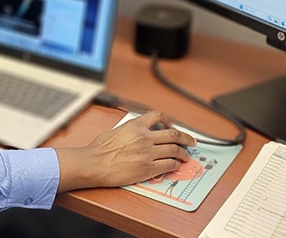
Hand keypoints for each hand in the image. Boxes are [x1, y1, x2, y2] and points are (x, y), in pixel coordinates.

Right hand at [54, 111, 195, 192]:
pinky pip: (169, 165)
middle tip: (191, 141)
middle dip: (186, 138)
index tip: (172, 126)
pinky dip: (175, 165)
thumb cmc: (100, 150)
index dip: (168, 121)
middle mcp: (144, 137)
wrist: (94, 164)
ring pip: (174, 150)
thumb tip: (138, 131)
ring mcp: (148, 153)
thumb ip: (131, 129)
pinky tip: (176, 165)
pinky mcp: (148, 168)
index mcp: (135, 126)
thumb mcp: (116, 130)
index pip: (158, 117)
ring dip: (183, 153)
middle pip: (173, 134)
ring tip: (186, 156)